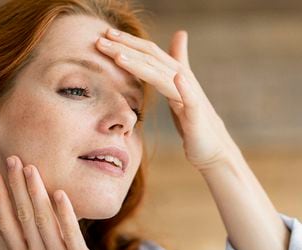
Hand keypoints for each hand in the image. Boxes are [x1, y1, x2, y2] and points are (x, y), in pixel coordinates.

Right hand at [0, 156, 102, 249]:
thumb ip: (36, 243)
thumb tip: (31, 211)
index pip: (7, 225)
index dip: (0, 200)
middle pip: (23, 217)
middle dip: (16, 187)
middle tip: (12, 160)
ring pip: (43, 221)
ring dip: (35, 192)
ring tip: (31, 168)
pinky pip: (71, 234)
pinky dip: (64, 213)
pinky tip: (59, 193)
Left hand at [96, 28, 240, 169]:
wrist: (214, 149)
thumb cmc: (193, 120)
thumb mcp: (180, 90)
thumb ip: (178, 63)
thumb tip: (180, 33)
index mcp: (175, 76)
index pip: (149, 54)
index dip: (128, 42)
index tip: (105, 34)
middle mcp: (183, 81)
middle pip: (152, 60)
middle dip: (126, 48)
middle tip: (102, 39)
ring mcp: (190, 97)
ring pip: (164, 77)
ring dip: (142, 66)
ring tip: (119, 57)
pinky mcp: (197, 117)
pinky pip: (191, 101)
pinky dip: (185, 89)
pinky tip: (177, 78)